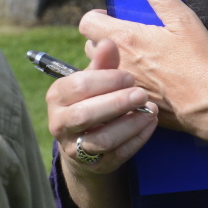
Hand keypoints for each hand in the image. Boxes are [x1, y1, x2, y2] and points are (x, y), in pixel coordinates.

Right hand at [46, 38, 156, 175]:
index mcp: (57, 95)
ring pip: (101, 140)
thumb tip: (108, 42)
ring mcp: (74, 148)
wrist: (86, 137)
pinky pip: (117, 155)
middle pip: (85, 115)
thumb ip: (103, 62)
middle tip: (141, 93)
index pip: (79, 86)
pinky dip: (137, 139)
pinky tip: (150, 123)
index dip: (107, 80)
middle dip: (117, 103)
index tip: (129, 77)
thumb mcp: (95, 78)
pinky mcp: (95, 165)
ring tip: (150, 110)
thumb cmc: (93, 97)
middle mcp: (59, 123)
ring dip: (130, 124)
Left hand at [79, 0, 207, 131]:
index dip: (96, 17)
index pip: (86, 23)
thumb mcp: (182, 20)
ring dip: (111, 63)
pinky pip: (116, 92)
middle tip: (126, 36)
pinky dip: (123, 86)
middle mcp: (118, 64)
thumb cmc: (198, 61)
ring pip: (103, 71)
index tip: (111, 16)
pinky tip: (145, 82)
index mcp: (125, 39)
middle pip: (92, 47)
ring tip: (135, 59)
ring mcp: (124, 87)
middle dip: (104, 39)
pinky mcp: (132, 105)